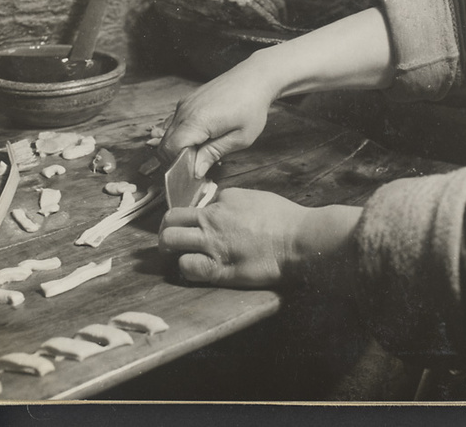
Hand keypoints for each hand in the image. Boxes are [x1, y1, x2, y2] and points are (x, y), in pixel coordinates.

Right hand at [158, 60, 275, 177]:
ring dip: (179, 147)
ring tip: (201, 153)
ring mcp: (184, 104)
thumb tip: (196, 171)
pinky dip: (181, 135)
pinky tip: (199, 140)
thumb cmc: (252, 107)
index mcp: (197, 121)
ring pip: (168, 133)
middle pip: (165, 143)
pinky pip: (174, 123)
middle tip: (196, 167)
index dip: (178, 165)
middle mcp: (185, 111)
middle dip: (176, 159)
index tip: (193, 173)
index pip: (171, 149)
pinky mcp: (187, 101)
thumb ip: (214, 154)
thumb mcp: (240, 138)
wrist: (254, 78)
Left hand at [158, 187, 362, 288]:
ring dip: (170, 249)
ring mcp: (212, 244)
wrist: (299, 239)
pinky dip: (186, 267)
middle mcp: (211, 219)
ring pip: (170, 241)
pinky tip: (195, 269)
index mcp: (222, 201)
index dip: (189, 219)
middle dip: (166, 230)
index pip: (191, 207)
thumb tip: (218, 208)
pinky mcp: (219, 269)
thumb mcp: (254, 198)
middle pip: (169, 221)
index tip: (193, 228)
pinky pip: (187, 267)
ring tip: (177, 256)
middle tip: (171, 240)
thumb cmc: (284, 218)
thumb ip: (232, 202)